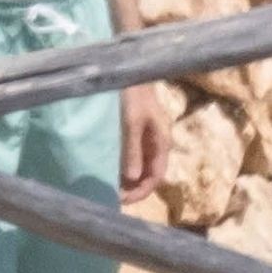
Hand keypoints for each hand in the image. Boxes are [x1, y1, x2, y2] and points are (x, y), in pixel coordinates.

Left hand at [120, 82, 169, 204]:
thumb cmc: (133, 95)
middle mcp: (156, 144)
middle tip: (112, 197)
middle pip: (148, 175)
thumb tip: (131, 178)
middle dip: (133, 188)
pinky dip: (124, 167)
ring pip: (140, 167)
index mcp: (161, 142)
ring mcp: (146, 139)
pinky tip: (110, 171)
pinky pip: (133, 157)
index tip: (122, 201)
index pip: (155, 177)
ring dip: (128, 180)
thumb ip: (132, 150)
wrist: (129, 71)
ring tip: (110, 188)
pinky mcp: (136, 133)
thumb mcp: (131, 123)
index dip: (141, 192)